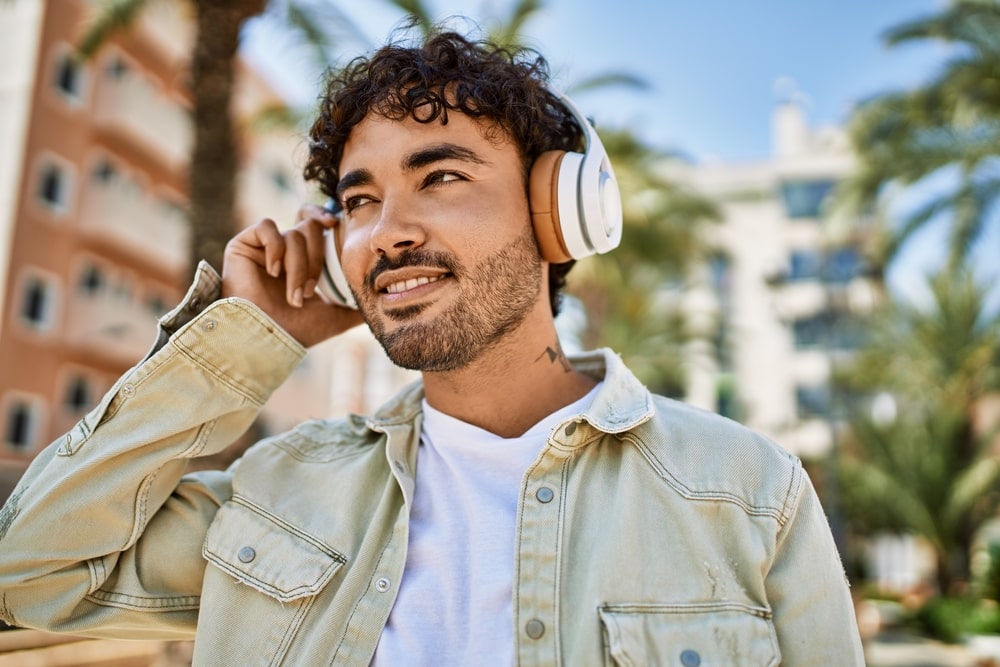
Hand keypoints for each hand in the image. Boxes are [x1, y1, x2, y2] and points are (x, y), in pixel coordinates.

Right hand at [221, 203, 363, 346]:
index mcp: (304, 260)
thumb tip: (381, 300)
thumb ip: (357, 305)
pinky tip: (274, 272)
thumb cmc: (298, 330)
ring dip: (299, 267)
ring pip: (294, 234)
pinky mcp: (244, 245)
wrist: (267, 340)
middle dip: (316, 260)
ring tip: (295, 296)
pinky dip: (276, 248)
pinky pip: (267, 227)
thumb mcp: (337, 317)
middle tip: (310, 292)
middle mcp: (284, 251)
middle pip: (310, 227)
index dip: (325, 217)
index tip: (335, 224)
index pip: (315, 224)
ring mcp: (264, 248)